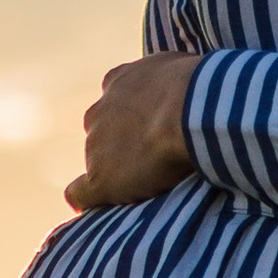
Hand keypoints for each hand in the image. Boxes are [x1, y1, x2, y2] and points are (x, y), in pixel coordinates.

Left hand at [67, 52, 199, 213]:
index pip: (114, 102)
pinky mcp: (100, 178)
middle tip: (155, 159)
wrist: (189, 113)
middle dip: (121, 146)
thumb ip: (173, 78)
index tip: (150, 130)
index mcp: (118, 81)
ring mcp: (95, 146)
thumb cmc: (198, 91)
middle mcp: (99, 111)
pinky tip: (92, 209)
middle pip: (101, 134)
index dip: (130, 119)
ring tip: (149, 185)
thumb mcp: (184, 68)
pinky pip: (79, 194)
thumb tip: (191, 87)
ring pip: (96, 163)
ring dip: (116, 173)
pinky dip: (85, 201)